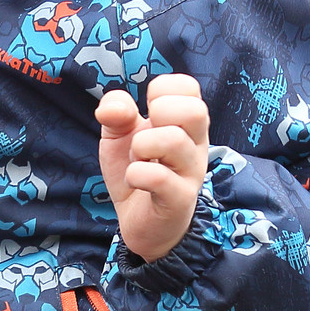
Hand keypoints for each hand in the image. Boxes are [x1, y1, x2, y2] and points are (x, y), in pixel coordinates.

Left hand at [96, 74, 208, 262]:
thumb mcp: (119, 136)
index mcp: (186, 123)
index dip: (161, 90)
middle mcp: (196, 144)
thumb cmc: (138, 171)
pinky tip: (135, 179)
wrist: (141, 223)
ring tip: (137, 159)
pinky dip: (137, 173)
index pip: (188, 86)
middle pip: (195, 109)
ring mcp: (191, 172)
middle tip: (145, 133)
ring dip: (143, 145)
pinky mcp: (179, 199)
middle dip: (159, 114)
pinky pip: (160, 177)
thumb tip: (113, 107)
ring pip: (174, 141)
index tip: (149, 111)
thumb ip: (115, 113)